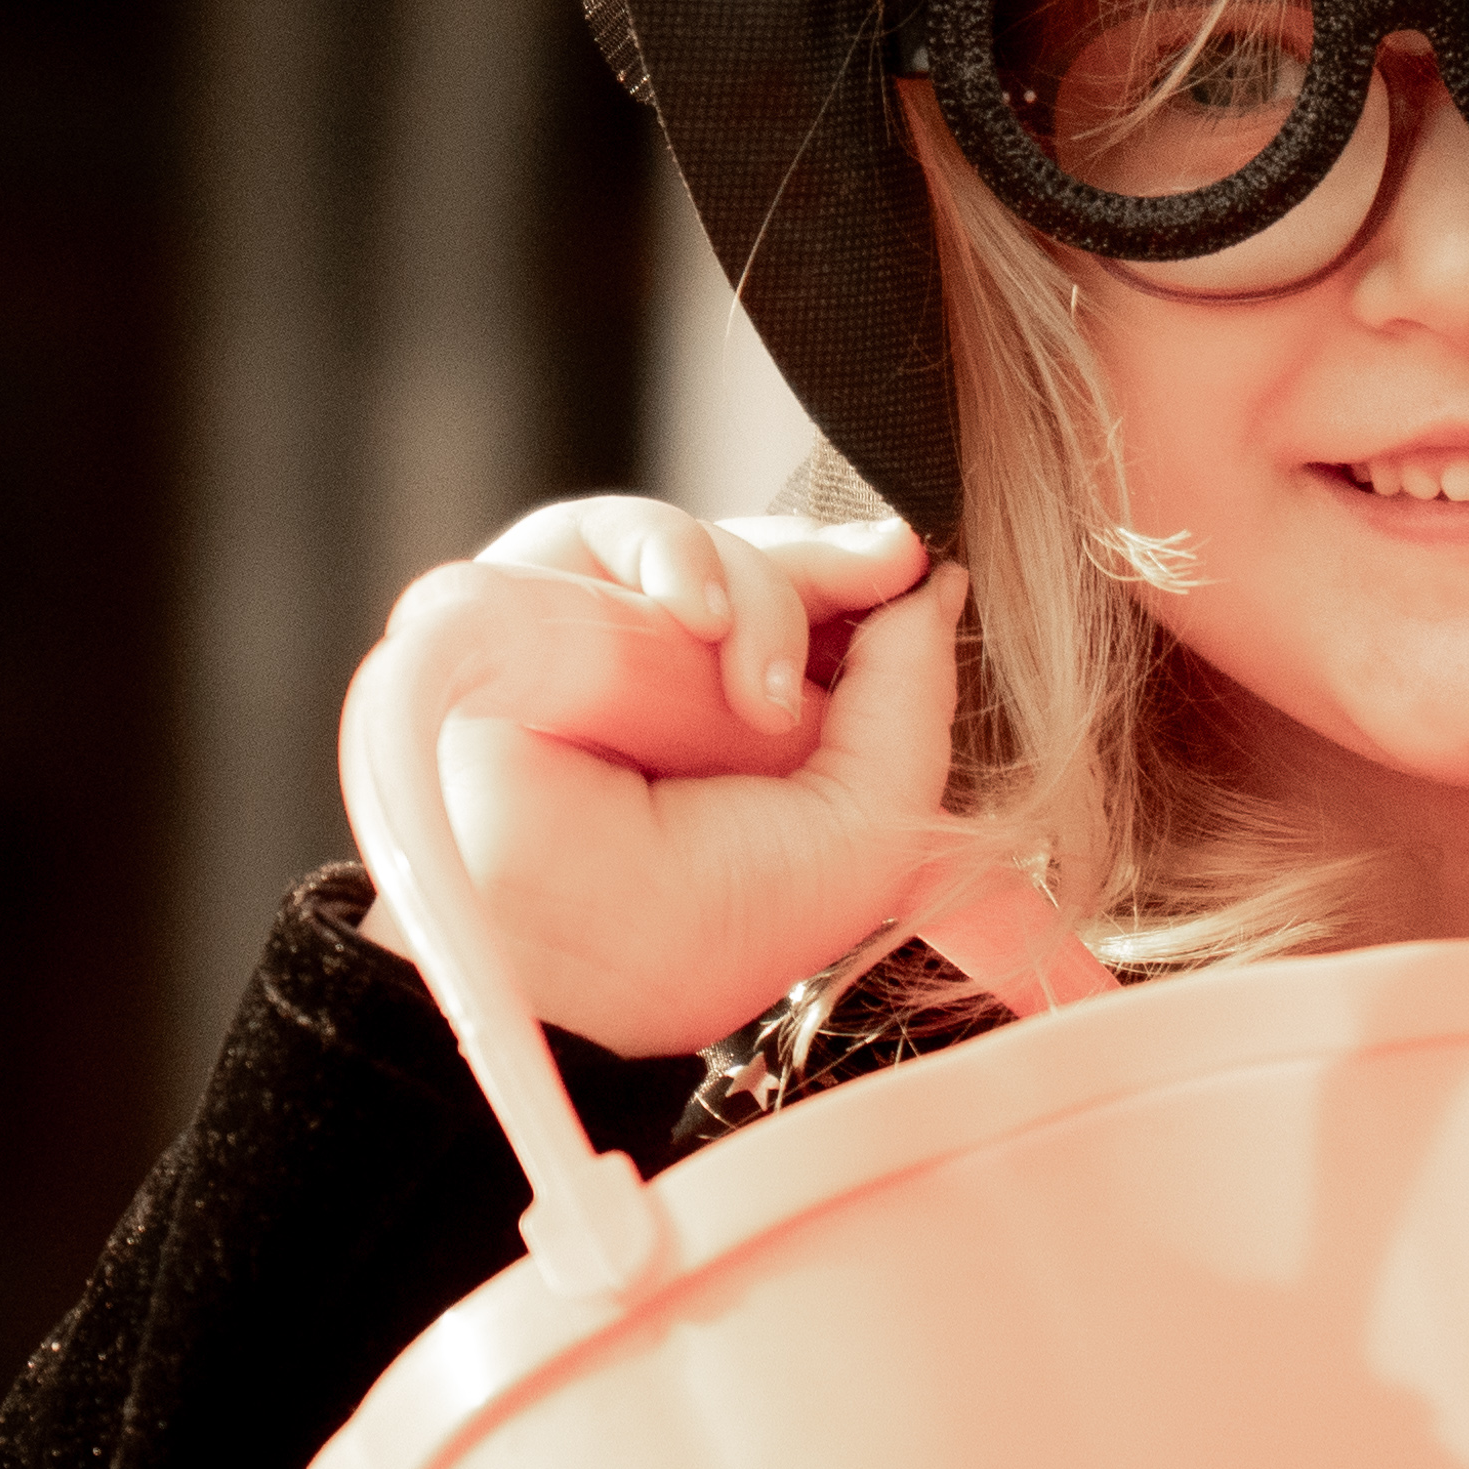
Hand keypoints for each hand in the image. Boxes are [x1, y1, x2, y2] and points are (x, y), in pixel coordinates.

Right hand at [356, 499, 958, 1058]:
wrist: (555, 940)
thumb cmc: (704, 921)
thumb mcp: (871, 828)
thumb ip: (914, 699)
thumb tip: (931, 585)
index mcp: (775, 748)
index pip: (844, 631)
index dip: (885, 597)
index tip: (924, 576)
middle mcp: (695, 689)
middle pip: (789, 567)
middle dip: (843, 567)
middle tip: (887, 566)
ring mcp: (615, 640)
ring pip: (720, 545)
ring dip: (763, 597)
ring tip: (760, 692)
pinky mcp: (537, 596)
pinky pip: (619, 527)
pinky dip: (675, 552)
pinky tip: (693, 617)